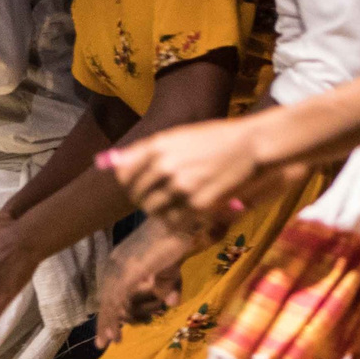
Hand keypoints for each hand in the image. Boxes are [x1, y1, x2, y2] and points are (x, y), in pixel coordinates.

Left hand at [95, 217, 195, 347]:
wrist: (176, 223)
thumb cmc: (174, 241)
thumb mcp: (170, 269)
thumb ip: (168, 286)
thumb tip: (170, 303)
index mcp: (119, 260)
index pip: (109, 289)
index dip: (109, 308)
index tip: (110, 325)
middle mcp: (114, 264)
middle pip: (105, 297)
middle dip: (105, 320)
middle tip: (104, 341)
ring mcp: (119, 268)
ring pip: (108, 302)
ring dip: (107, 324)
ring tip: (109, 342)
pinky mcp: (127, 273)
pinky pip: (116, 301)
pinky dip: (113, 319)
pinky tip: (114, 333)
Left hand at [99, 117, 278, 236]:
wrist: (254, 145)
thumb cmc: (217, 138)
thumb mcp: (178, 136)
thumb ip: (143, 151)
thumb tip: (105, 160)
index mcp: (158, 145)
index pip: (124, 173)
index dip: (128, 183)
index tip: (136, 185)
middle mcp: (165, 166)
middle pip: (137, 195)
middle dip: (144, 200)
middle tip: (156, 200)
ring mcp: (181, 186)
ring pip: (153, 210)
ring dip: (159, 212)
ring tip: (172, 207)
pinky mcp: (198, 204)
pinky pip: (174, 221)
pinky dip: (176, 222)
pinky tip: (184, 216)